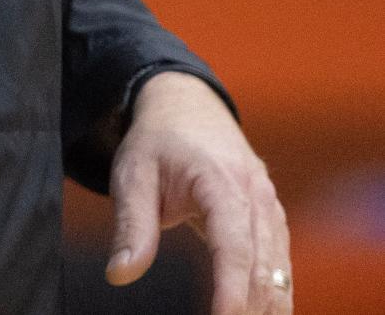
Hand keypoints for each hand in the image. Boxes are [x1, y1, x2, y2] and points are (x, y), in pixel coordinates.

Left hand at [106, 71, 291, 313]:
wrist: (186, 104)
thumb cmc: (156, 142)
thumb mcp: (132, 174)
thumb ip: (131, 226)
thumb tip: (119, 275)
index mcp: (221, 179)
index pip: (234, 244)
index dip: (231, 288)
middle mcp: (256, 194)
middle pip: (262, 264)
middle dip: (251, 307)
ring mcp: (270, 206)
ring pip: (279, 268)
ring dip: (269, 306)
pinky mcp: (272, 219)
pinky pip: (281, 263)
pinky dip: (276, 294)